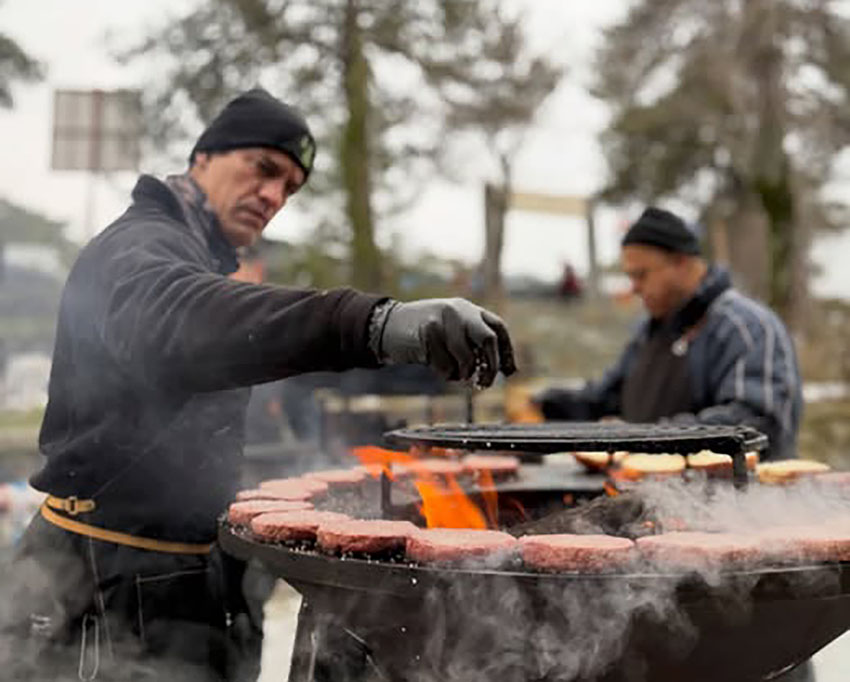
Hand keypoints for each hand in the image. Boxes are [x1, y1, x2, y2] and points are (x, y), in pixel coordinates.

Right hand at [379, 298, 515, 385]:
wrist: (387, 326)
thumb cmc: (424, 336)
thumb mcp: (452, 332)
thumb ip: (473, 344)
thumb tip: (503, 370)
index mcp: (469, 310)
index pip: (498, 328)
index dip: (506, 351)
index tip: (509, 372)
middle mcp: (460, 310)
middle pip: (488, 339)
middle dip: (491, 365)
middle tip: (485, 384)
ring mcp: (444, 319)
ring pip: (467, 356)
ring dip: (462, 373)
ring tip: (454, 374)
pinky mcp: (429, 331)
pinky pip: (446, 363)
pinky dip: (444, 374)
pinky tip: (435, 367)